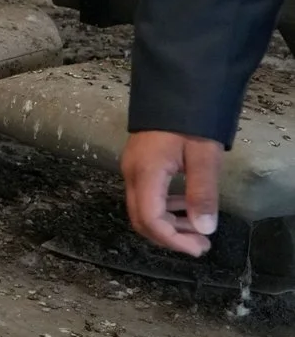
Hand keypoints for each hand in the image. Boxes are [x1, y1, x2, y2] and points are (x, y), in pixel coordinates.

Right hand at [121, 130, 223, 255]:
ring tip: (198, 229)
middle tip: (200, 244)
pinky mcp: (138, 165)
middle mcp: (132, 174)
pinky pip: (145, 197)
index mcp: (145, 173)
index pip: (150, 219)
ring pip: (142, 209)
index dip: (172, 240)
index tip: (199, 247)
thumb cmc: (188, 121)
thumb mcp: (203, 156)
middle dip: (169, 237)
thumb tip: (204, 229)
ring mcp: (132, 169)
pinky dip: (165, 209)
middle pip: (140, 219)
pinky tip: (186, 207)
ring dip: (168, 225)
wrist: (174, 88)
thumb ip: (202, 193)